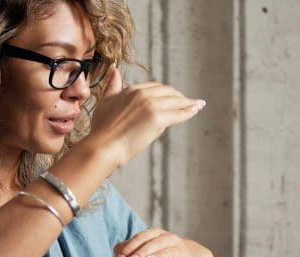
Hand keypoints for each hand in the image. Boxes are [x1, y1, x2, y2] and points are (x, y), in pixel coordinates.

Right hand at [88, 65, 205, 167]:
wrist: (103, 145)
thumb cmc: (102, 129)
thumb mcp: (106, 101)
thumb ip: (112, 85)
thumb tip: (113, 68)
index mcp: (132, 90)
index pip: (155, 88)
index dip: (166, 93)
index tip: (173, 96)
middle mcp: (143, 94)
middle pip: (168, 92)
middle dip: (179, 97)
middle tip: (188, 102)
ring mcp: (151, 105)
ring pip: (175, 102)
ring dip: (188, 103)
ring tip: (198, 105)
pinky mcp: (158, 118)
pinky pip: (179, 114)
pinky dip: (189, 112)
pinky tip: (196, 110)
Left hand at [113, 228, 214, 256]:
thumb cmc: (164, 251)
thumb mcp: (147, 248)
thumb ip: (129, 251)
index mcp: (157, 234)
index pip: (142, 237)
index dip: (130, 247)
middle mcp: (169, 240)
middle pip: (154, 244)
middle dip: (140, 252)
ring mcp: (180, 252)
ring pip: (169, 252)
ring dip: (159, 256)